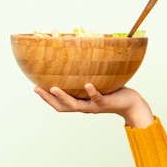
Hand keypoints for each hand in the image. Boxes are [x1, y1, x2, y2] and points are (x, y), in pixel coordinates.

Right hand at [34, 83, 154, 127]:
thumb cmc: (113, 92)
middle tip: (37, 89)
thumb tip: (78, 60)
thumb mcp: (97, 85)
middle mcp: (85, 107)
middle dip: (48, 99)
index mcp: (81, 103)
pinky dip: (91, 91)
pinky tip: (86, 84)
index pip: (60, 103)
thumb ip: (87, 78)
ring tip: (53, 88)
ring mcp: (95, 106)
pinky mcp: (106, 102)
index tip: (35, 88)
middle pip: (63, 106)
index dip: (46, 98)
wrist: (131, 103)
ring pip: (76, 104)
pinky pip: (97, 97)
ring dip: (63, 97)